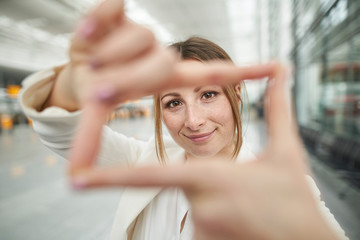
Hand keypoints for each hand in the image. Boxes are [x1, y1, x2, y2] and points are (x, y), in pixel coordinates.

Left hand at [69, 64, 337, 239]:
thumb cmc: (295, 200)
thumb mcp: (286, 154)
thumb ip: (276, 111)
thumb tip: (281, 73)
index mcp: (213, 177)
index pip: (151, 174)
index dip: (111, 176)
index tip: (77, 178)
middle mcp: (200, 207)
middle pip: (187, 184)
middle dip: (211, 181)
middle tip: (246, 194)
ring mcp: (201, 230)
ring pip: (195, 205)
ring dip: (217, 201)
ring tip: (249, 209)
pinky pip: (200, 223)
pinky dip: (218, 218)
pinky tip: (243, 221)